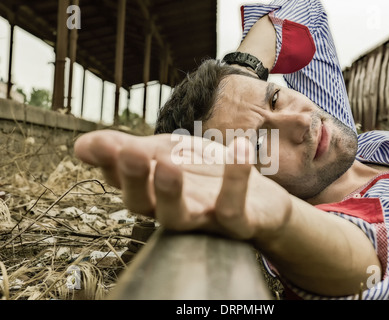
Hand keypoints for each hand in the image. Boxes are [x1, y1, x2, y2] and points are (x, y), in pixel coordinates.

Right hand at [74, 130, 291, 240]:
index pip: (122, 181)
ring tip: (168, 163)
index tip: (93, 145)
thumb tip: (80, 145)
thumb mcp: (167, 154)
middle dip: (134, 180)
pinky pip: (233, 208)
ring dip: (170, 192)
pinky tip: (239, 147)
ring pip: (178, 217)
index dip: (109, 163)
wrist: (260, 198)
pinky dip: (236, 179)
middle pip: (144, 205)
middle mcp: (172, 210)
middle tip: (129, 152)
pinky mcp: (237, 224)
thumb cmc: (207, 176)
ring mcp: (204, 219)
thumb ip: (130, 150)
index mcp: (153, 191)